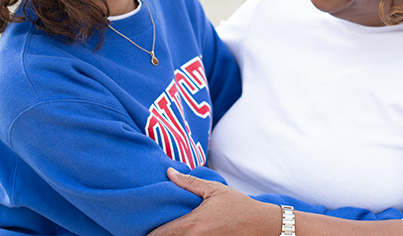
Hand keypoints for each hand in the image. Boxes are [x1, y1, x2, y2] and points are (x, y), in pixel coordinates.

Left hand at [147, 168, 280, 235]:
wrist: (260, 225)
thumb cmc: (237, 204)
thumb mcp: (214, 189)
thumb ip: (189, 183)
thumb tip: (169, 173)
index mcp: (191, 225)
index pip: (159, 235)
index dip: (148, 233)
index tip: (142, 225)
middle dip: (157, 235)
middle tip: (151, 227)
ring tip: (166, 229)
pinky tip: (182, 232)